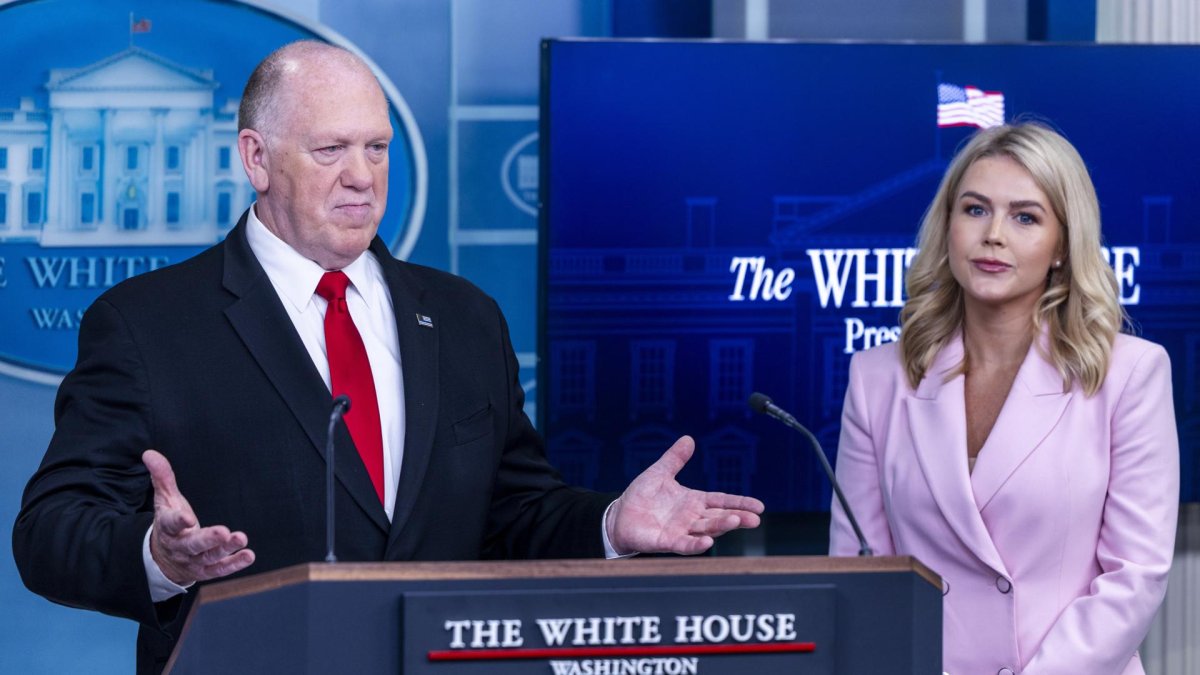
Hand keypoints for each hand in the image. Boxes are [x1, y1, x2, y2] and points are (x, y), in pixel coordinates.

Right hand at [143, 450, 255, 585]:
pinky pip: (219, 570)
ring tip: (241, 538)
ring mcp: (193, 561)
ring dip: (226, 549)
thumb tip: (149, 453)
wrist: (163, 559)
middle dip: (208, 539)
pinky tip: (248, 555)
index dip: (179, 521)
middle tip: (224, 532)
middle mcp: (180, 547)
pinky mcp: (205, 571)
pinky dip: (234, 564)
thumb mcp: (165, 500)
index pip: (171, 524)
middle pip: (193, 544)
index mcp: (168, 528)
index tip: (187, 518)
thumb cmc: (170, 523)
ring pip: (209, 557)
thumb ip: (162, 477)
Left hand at [606, 436, 764, 555]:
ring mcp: (680, 531)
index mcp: (693, 501)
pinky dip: (695, 544)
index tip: (759, 506)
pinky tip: (708, 542)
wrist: (619, 515)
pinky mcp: (666, 542)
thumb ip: (675, 458)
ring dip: (721, 527)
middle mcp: (691, 518)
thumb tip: (688, 439)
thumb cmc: (641, 497)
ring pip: (706, 529)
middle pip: (719, 517)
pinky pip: (683, 544)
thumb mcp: (660, 472)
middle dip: (737, 517)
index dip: (740, 503)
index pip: (721, 501)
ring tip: (736, 521)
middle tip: (755, 519)